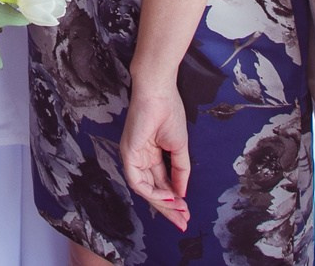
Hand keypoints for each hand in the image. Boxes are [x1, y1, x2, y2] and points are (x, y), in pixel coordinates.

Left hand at [121, 86, 190, 230]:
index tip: (186, 213)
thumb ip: (180, 171)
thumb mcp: (179, 147)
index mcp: (150, 154)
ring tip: (179, 212)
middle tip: (183, 222)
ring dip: (162, 203)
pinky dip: (153, 192)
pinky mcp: (128, 153)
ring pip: (145, 189)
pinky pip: (138, 180)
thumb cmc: (169, 111)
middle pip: (153, 190)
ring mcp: (132, 156)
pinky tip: (168, 199)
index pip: (161, 183)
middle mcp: (139, 158)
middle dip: (168, 208)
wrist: (159, 91)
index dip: (173, 200)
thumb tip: (182, 193)